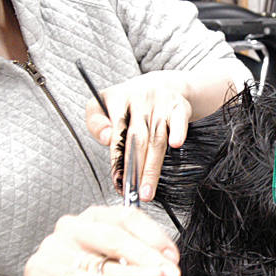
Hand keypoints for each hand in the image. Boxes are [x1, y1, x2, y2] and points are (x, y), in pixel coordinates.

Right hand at [22, 206, 179, 275]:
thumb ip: (140, 260)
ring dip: (132, 272)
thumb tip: (168, 263)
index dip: (154, 236)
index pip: (128, 218)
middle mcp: (74, 226)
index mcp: (95, 217)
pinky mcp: (40, 270)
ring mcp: (55, 246)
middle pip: (117, 237)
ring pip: (100, 260)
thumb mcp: (117, 264)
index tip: (172, 257)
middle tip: (169, 272)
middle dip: (148, 256)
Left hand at [85, 71, 193, 200]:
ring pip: (156, 138)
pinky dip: (178, 131)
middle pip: (137, 139)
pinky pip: (179, 120)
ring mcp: (160, 103)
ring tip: (148, 190)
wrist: (164, 83)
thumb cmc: (132, 102)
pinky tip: (176, 145)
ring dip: (153, 165)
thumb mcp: (106, 104)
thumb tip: (106, 140)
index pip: (115, 132)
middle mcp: (139, 100)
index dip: (116, 159)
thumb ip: (97, 122)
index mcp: (117, 99)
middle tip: (133, 192)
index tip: (117, 181)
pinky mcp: (179, 106)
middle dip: (135, 168)